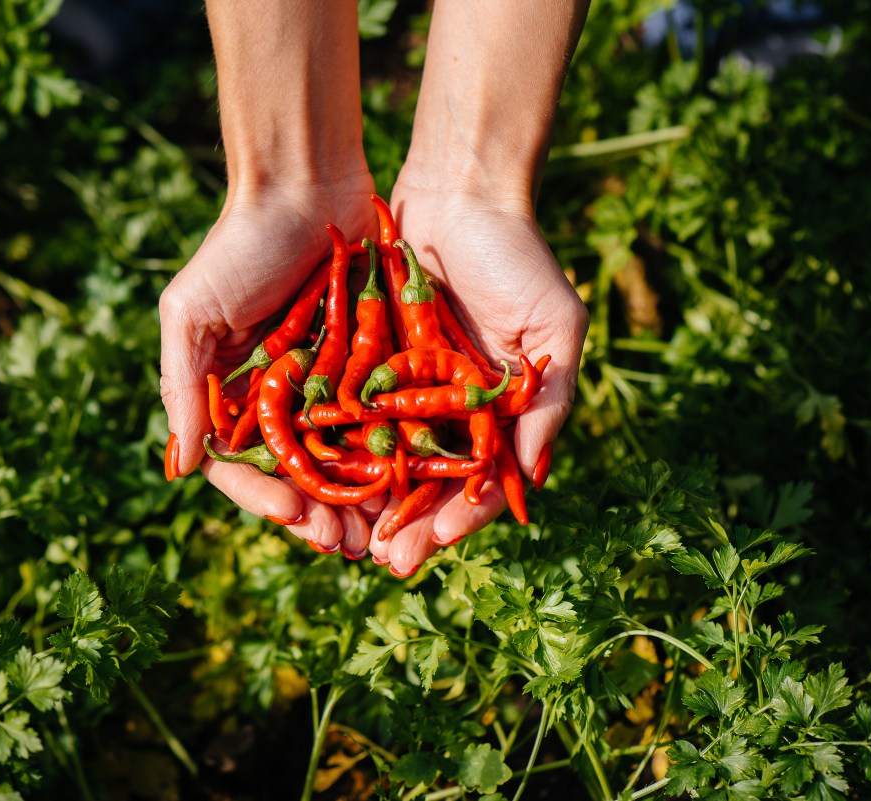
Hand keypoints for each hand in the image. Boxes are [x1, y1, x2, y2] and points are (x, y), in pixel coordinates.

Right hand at [159, 179, 381, 555]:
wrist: (306, 184)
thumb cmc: (238, 246)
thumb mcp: (192, 313)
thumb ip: (184, 388)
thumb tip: (179, 469)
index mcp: (234, 396)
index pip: (242, 466)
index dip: (263, 498)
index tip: (291, 516)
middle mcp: (282, 401)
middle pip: (298, 477)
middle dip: (319, 513)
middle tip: (344, 542)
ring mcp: (329, 388)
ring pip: (345, 462)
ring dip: (359, 501)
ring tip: (378, 533)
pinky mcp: (375, 368)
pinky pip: (384, 423)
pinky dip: (395, 457)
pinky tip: (411, 487)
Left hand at [367, 185, 588, 574]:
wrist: (458, 192)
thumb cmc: (517, 256)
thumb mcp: (553, 325)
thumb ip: (548, 401)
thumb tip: (534, 477)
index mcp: (499, 412)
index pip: (484, 479)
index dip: (463, 514)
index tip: (437, 540)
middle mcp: (451, 411)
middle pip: (429, 483)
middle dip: (408, 523)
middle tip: (384, 560)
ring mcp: (408, 390)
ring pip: (385, 461)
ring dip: (367, 502)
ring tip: (346, 538)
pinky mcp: (366, 365)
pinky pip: (350, 417)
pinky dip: (336, 450)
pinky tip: (317, 482)